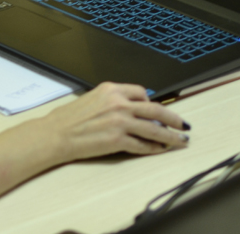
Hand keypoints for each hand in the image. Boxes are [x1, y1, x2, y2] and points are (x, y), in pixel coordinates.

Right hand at [43, 82, 188, 162]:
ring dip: (171, 136)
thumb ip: (112, 100)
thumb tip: (129, 108)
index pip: (141, 92)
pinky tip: (160, 150)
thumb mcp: (92, 98)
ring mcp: (120, 122)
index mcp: (111, 89)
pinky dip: (154, 148)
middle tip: (184, 124)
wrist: (56, 134)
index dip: (152, 102)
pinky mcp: (118, 140)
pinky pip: (142, 145)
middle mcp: (118, 103)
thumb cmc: (68, 118)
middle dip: (174, 119)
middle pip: (156, 110)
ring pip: (154, 129)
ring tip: (181, 141)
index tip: (158, 110)